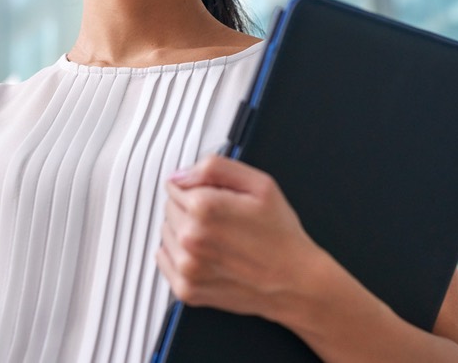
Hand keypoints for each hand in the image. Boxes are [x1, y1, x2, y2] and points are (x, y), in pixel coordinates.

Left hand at [155, 155, 324, 321]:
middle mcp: (191, 238)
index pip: (176, 183)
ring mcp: (186, 267)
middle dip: (190, 208)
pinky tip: (206, 255)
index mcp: (204, 208)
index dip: (199, 187)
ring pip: (166, 232)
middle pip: (169, 207)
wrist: (294, 282)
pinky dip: (179, 255)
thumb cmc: (280, 235)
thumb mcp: (260, 184)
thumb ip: (215, 168)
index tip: (219, 197)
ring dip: (184, 231)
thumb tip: (181, 174)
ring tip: (217, 239)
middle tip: (223, 219)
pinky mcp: (185, 290)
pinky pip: (163, 260)